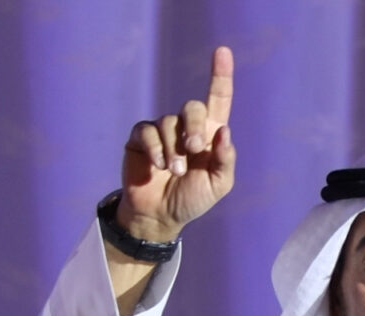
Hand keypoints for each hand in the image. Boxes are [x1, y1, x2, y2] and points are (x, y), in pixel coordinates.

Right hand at [117, 46, 235, 241]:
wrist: (160, 216)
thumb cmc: (192, 199)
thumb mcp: (217, 185)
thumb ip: (225, 160)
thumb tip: (224, 131)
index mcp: (209, 135)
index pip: (217, 100)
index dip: (220, 76)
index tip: (222, 51)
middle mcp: (186, 128)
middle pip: (191, 106)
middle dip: (193, 126)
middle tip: (193, 149)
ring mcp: (162, 132)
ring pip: (168, 122)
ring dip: (172, 148)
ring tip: (173, 171)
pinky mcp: (140, 139)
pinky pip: (146, 130)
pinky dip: (154, 147)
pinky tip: (158, 165)